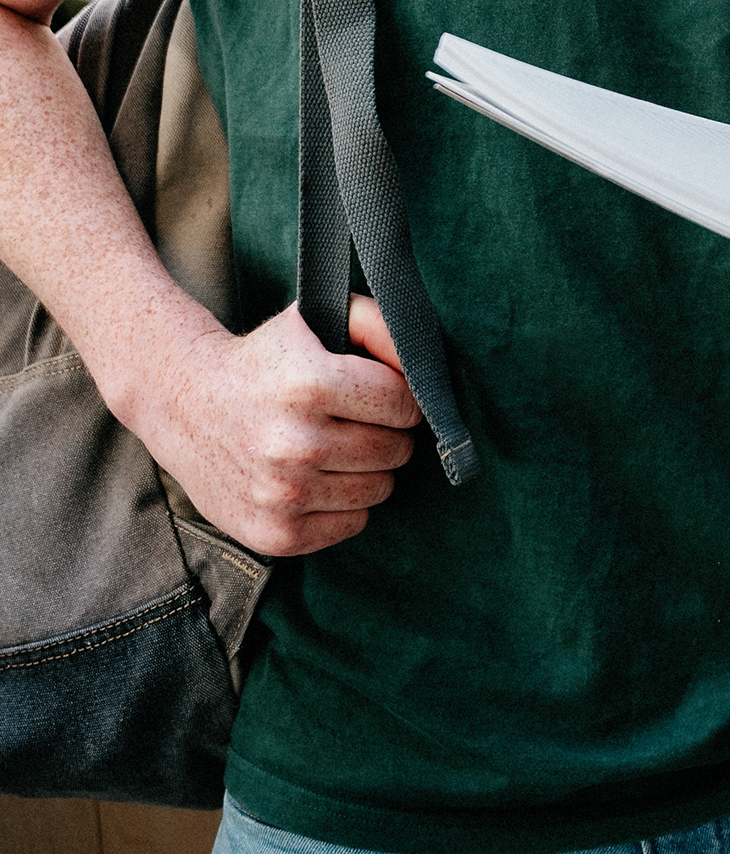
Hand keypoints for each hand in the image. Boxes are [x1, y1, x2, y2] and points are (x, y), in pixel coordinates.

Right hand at [112, 293, 421, 557]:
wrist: (184, 406)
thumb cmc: (264, 362)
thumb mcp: (315, 320)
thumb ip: (379, 324)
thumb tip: (422, 361)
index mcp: (309, 385)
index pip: (405, 403)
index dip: (399, 397)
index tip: (379, 394)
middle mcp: (295, 444)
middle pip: (396, 449)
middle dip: (386, 433)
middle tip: (353, 422)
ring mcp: (283, 494)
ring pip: (380, 489)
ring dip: (368, 469)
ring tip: (333, 448)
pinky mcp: (276, 533)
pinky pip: (352, 524)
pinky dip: (344, 504)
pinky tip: (316, 479)